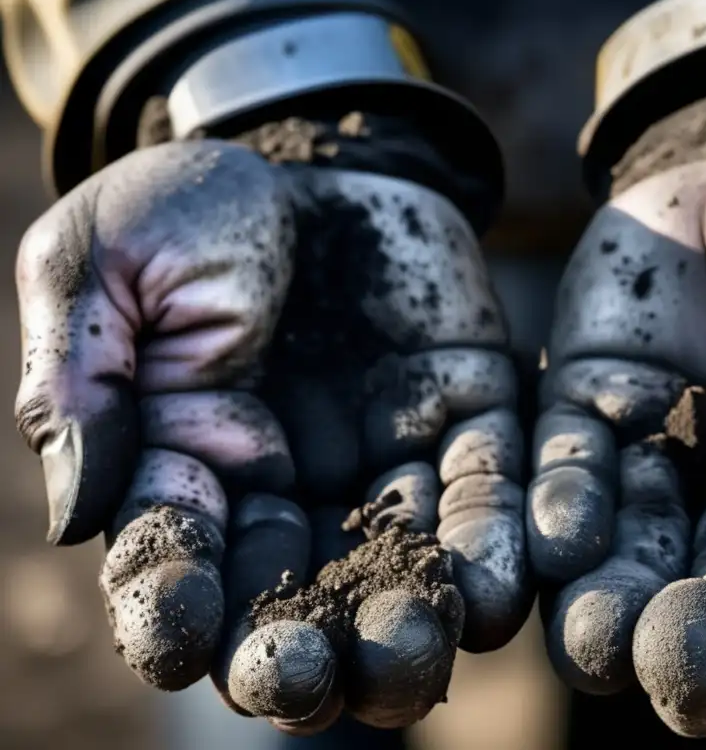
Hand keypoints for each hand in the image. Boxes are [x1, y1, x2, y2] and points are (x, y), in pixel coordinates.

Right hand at [14, 138, 531, 733]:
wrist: (306, 151)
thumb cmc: (183, 206)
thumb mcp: (96, 267)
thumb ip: (82, 384)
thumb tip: (80, 515)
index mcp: (185, 463)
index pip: (175, 559)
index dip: (174, 605)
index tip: (184, 636)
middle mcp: (290, 485)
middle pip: (294, 598)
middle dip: (300, 650)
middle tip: (311, 679)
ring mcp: (381, 454)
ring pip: (397, 563)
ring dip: (407, 620)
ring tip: (417, 654)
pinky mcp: (462, 410)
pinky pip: (483, 483)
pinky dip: (494, 537)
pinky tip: (501, 586)